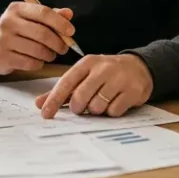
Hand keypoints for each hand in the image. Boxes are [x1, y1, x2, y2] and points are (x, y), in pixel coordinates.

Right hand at [0, 2, 75, 74]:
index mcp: (16, 8)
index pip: (43, 12)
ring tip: (50, 55)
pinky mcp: (2, 57)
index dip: (60, 23)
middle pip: (42, 33)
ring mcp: (3, 40)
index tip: (71, 31)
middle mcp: (8, 22)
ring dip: (50, 55)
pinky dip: (39, 63)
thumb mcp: (31, 18)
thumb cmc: (17, 31)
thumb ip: (50, 15)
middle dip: (58, 43)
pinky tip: (38, 61)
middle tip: (64, 48)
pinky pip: (30, 63)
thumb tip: (68, 14)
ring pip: (37, 50)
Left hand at [34, 54, 153, 118]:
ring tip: (102, 101)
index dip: (54, 100)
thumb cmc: (106, 73)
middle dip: (78, 108)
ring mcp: (119, 79)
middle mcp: (103, 68)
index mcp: (87, 63)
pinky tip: (115, 102)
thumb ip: (63, 90)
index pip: (66, 82)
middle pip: (81, 96)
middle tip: (82, 107)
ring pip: (97, 106)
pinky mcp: (133, 91)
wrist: (139, 67)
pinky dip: (112, 112)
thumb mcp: (85, 75)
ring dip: (96, 110)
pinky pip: (114, 111)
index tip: (45, 114)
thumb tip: (39, 103)